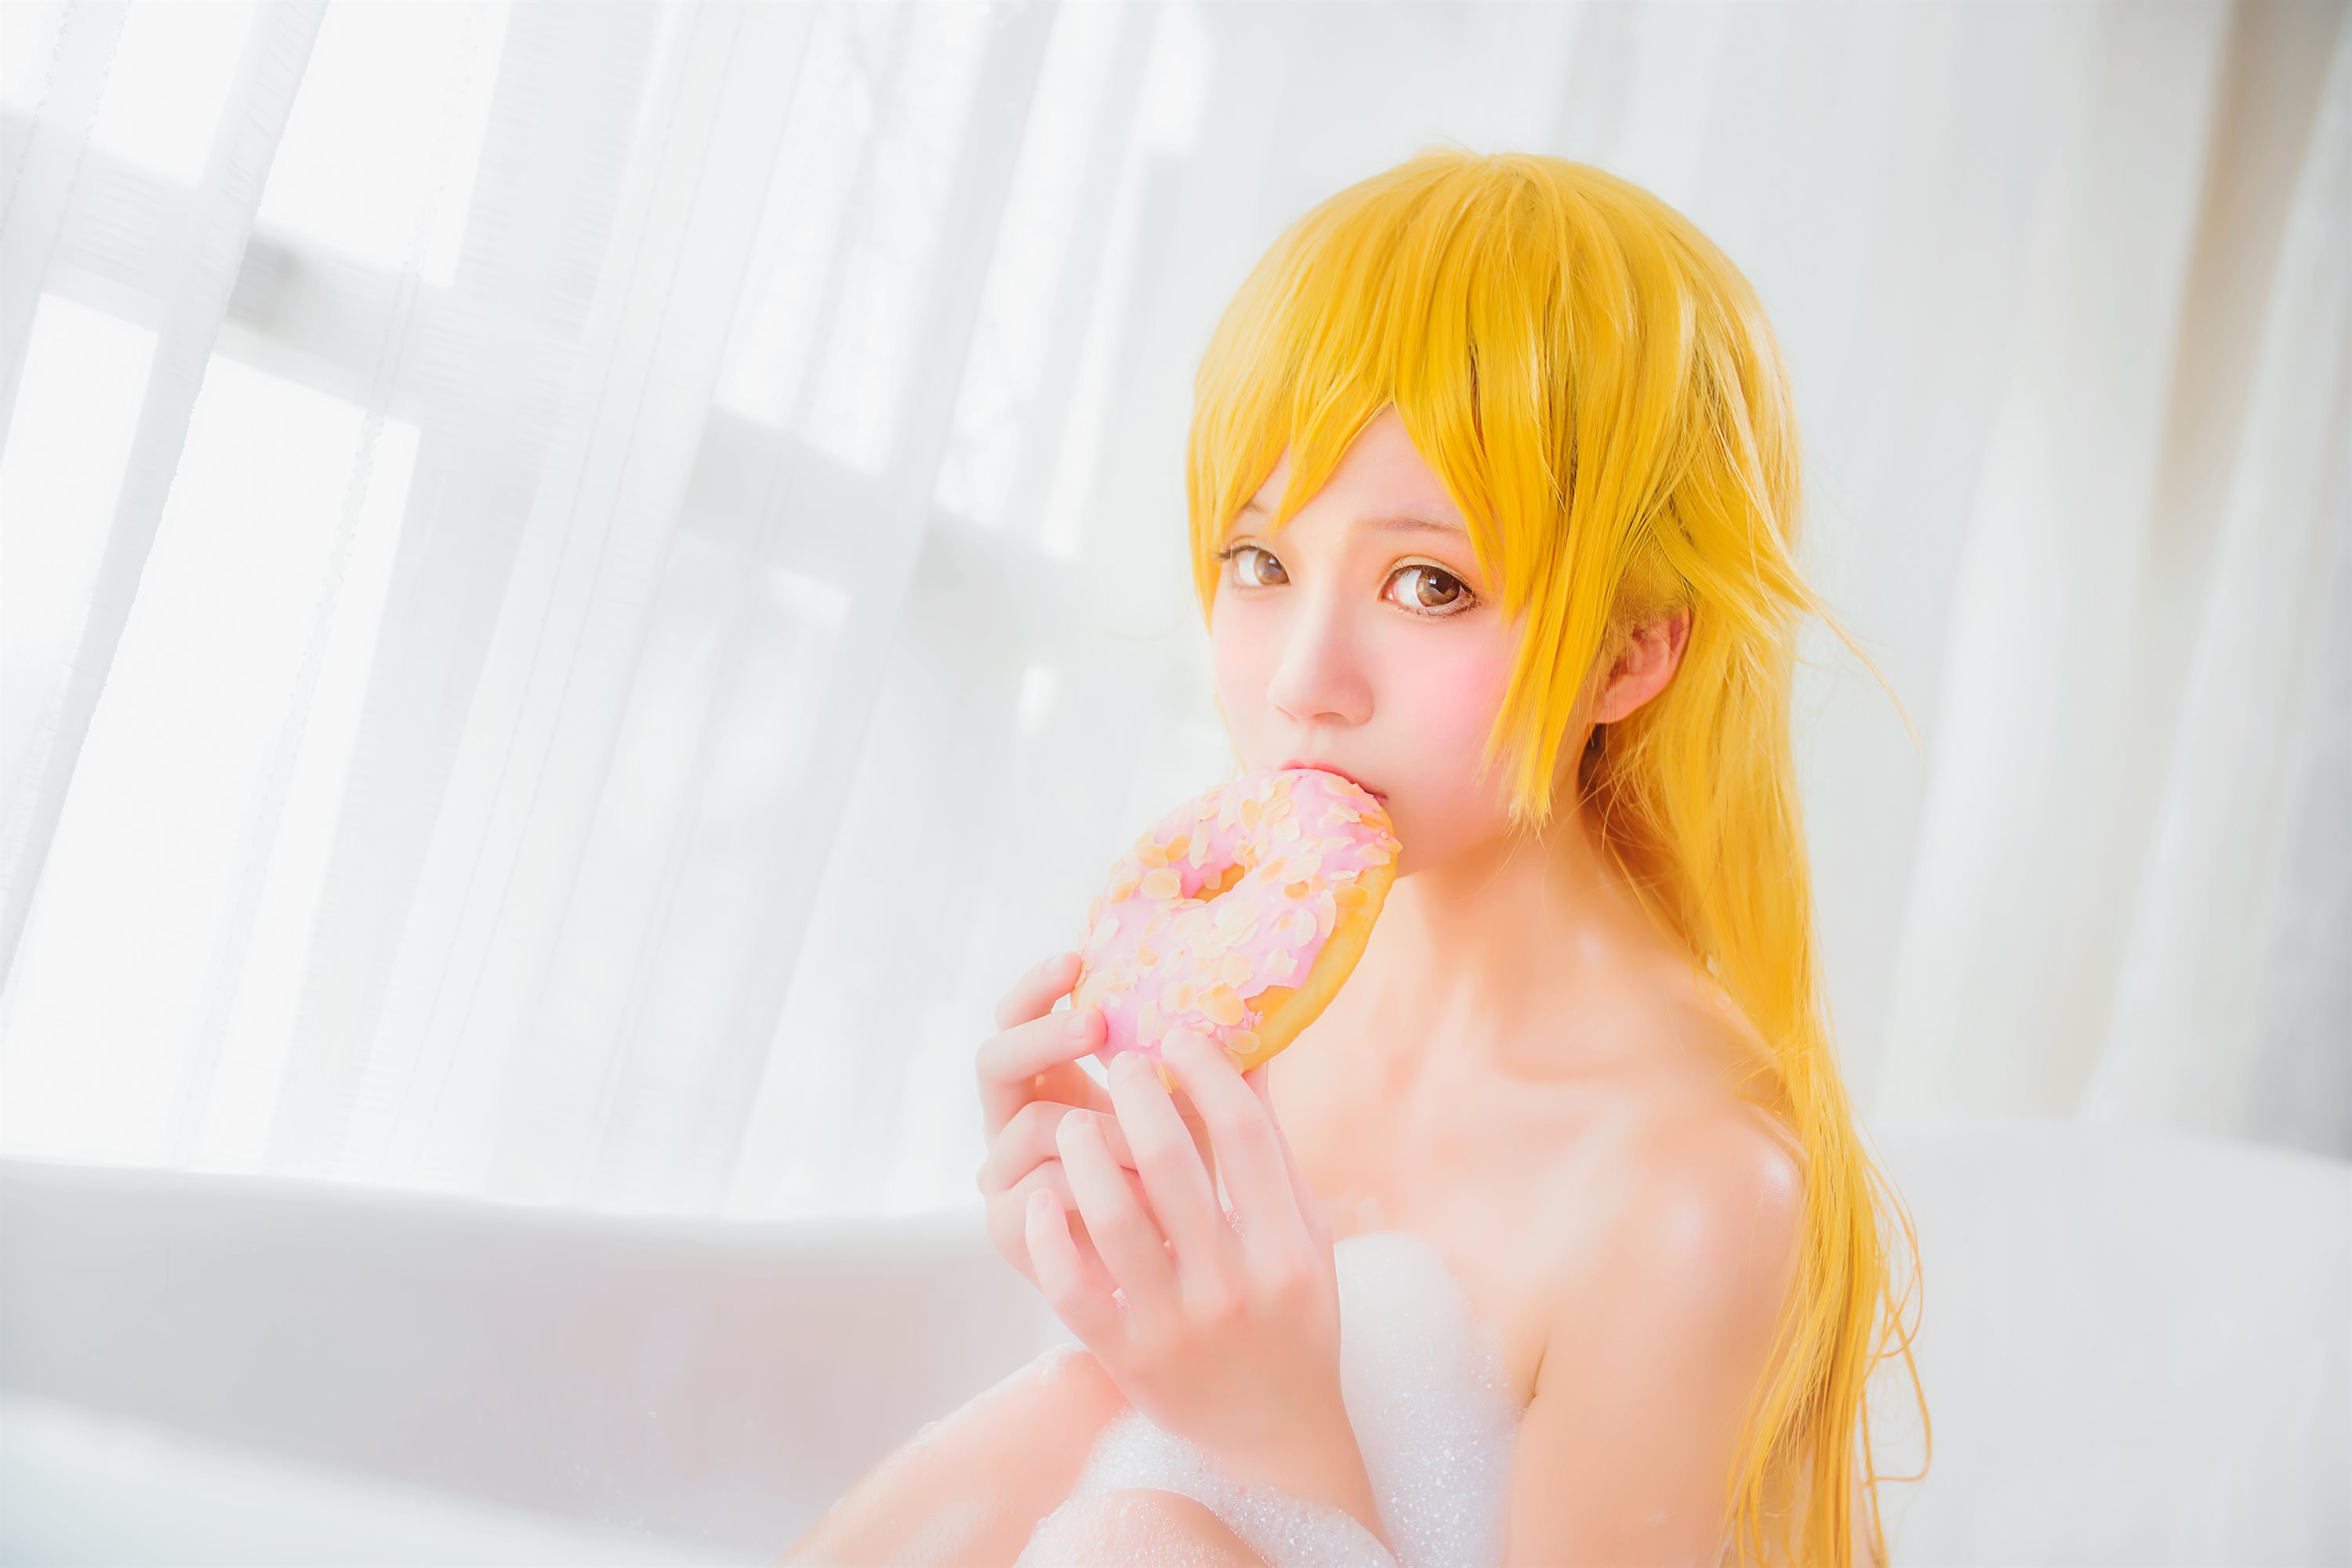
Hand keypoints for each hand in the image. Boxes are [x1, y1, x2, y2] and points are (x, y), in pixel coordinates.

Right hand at [975, 953, 1218, 1293]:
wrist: (1176, 1301)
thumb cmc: (1193, 1205)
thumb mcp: (1204, 1130)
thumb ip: (1213, 1078)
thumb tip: (1264, 1012)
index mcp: (1053, 1086)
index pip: (1019, 1018)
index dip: (1037, 987)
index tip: (1078, 958)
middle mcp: (1017, 1127)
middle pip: (995, 1061)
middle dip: (1046, 1036)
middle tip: (1098, 1024)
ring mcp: (1007, 1181)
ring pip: (1029, 1129)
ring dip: (1100, 1131)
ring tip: (1158, 1156)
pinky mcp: (1009, 1236)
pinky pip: (1032, 1201)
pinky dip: (1086, 1196)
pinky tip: (1136, 1201)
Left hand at [1027, 1025, 1349, 1481]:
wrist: (1275, 1435)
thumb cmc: (1293, 1318)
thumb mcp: (1306, 1235)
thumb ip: (1275, 1152)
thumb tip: (1249, 1054)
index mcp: (1288, 1247)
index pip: (1245, 1135)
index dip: (1206, 1071)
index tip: (1178, 1034)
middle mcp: (1234, 1285)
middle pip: (1172, 1162)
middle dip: (1136, 1094)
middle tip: (1120, 1062)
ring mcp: (1176, 1325)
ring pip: (1112, 1216)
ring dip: (1086, 1151)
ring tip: (1076, 1120)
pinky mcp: (1126, 1358)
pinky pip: (1072, 1287)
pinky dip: (1051, 1234)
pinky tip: (1045, 1194)